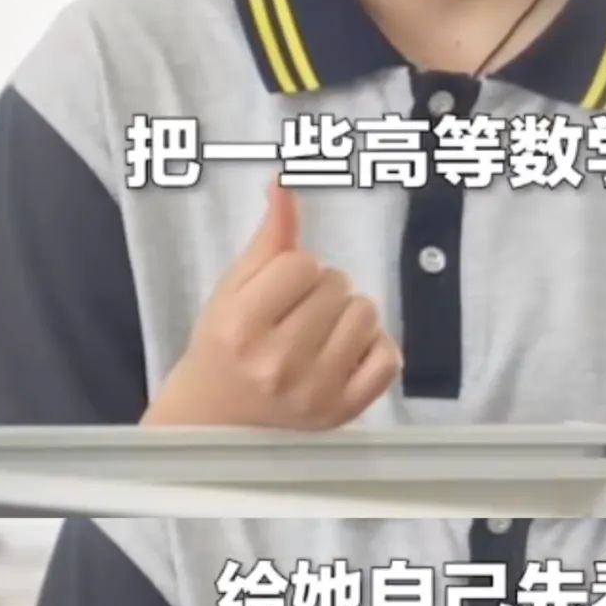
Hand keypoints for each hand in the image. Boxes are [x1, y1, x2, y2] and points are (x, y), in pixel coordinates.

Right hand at [142, 177, 400, 428]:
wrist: (216, 422)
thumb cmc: (224, 345)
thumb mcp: (234, 288)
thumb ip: (269, 238)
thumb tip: (286, 183)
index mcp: (243, 326)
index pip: (302, 263)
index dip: (295, 268)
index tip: (281, 290)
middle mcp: (279, 363)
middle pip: (337, 284)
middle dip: (321, 287)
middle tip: (297, 312)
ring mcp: (315, 393)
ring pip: (367, 313)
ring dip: (349, 312)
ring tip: (321, 329)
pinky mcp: (343, 414)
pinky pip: (389, 358)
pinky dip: (375, 346)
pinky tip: (347, 350)